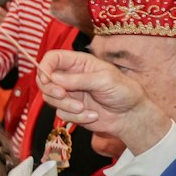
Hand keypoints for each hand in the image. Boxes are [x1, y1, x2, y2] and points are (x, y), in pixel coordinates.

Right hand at [35, 51, 170, 152]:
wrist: (131, 116)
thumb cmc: (123, 92)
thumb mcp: (104, 80)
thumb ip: (78, 79)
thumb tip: (53, 78)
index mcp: (79, 63)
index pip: (53, 58)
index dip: (45, 66)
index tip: (46, 79)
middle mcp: (71, 77)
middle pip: (45, 80)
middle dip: (51, 89)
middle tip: (62, 95)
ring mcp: (70, 94)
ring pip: (50, 99)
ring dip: (66, 105)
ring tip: (83, 108)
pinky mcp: (70, 110)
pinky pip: (61, 113)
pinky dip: (75, 117)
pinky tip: (92, 116)